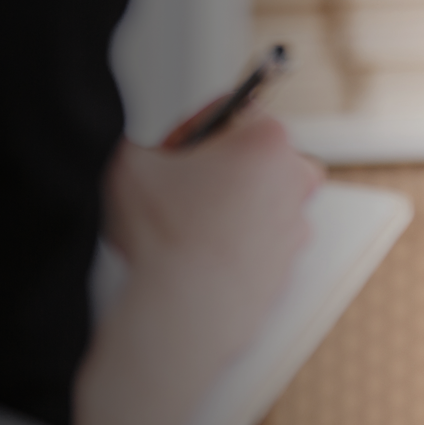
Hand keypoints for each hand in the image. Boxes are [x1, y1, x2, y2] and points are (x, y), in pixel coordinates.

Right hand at [106, 115, 324, 340]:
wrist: (184, 313)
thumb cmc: (165, 239)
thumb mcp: (129, 163)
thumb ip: (134, 140)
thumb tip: (133, 145)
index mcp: (266, 141)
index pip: (235, 112)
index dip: (197, 130)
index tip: (177, 150)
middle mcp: (293, 180)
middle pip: (256, 156)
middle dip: (223, 166)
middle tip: (182, 187)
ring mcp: (294, 227)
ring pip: (260, 201)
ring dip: (230, 208)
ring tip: (186, 225)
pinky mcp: (287, 268)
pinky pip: (260, 245)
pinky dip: (235, 247)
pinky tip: (198, 256)